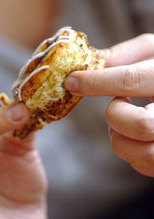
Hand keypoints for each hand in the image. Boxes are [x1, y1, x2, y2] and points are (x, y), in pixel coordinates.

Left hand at [64, 34, 153, 176]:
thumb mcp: (152, 51)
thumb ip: (124, 55)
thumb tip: (89, 62)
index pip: (130, 80)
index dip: (95, 82)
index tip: (72, 82)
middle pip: (141, 125)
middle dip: (116, 116)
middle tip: (117, 104)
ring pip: (144, 153)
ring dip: (121, 140)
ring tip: (122, 124)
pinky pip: (145, 167)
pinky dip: (130, 154)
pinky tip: (134, 138)